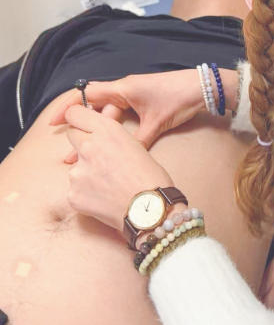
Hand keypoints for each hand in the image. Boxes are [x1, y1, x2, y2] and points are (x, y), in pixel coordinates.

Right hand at [50, 68, 238, 153]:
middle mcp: (124, 88)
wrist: (202, 88)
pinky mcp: (142, 99)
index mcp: (123, 89)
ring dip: (97, 130)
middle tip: (70, 152)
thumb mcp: (155, 124)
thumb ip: (136, 141)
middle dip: (81, 128)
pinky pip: (120, 112)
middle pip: (94, 107)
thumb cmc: (178, 100)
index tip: (55, 123)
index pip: (87, 95)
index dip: (68, 108)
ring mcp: (133, 93)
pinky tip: (108, 143)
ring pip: (107, 113)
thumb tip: (120, 159)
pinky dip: (112, 127)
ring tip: (87, 152)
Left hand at [64, 105, 174, 231]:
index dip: (78, 120)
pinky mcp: (73, 194)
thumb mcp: (134, 145)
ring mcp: (78, 171)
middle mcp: (88, 146)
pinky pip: (74, 190)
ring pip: (74, 166)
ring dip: (85, 172)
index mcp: (106, 130)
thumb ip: (110, 138)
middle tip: (100, 159)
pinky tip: (103, 199)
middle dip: (82, 144)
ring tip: (108, 186)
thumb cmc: (150, 177)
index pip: (74, 113)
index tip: (82, 126)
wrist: (151, 211)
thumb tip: (96, 135)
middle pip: (72, 136)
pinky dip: (85, 194)